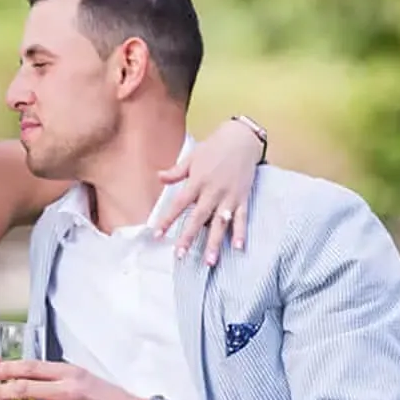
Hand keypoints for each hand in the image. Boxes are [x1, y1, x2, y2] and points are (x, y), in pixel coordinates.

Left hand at [154, 117, 265, 264]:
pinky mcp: (242, 198)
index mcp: (197, 181)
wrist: (242, 139)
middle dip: (189, 237)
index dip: (167, 219)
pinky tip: (239, 247)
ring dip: (215, 243)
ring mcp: (229, 196)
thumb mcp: (192, 157)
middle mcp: (213, 191)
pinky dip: (241, 232)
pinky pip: (241, 218)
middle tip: (180, 255)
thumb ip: (176, 172)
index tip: (157, 234)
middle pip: (199, 218)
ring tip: (210, 261)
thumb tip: (158, 177)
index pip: (179, 204)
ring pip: (220, 224)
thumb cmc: (214, 147)